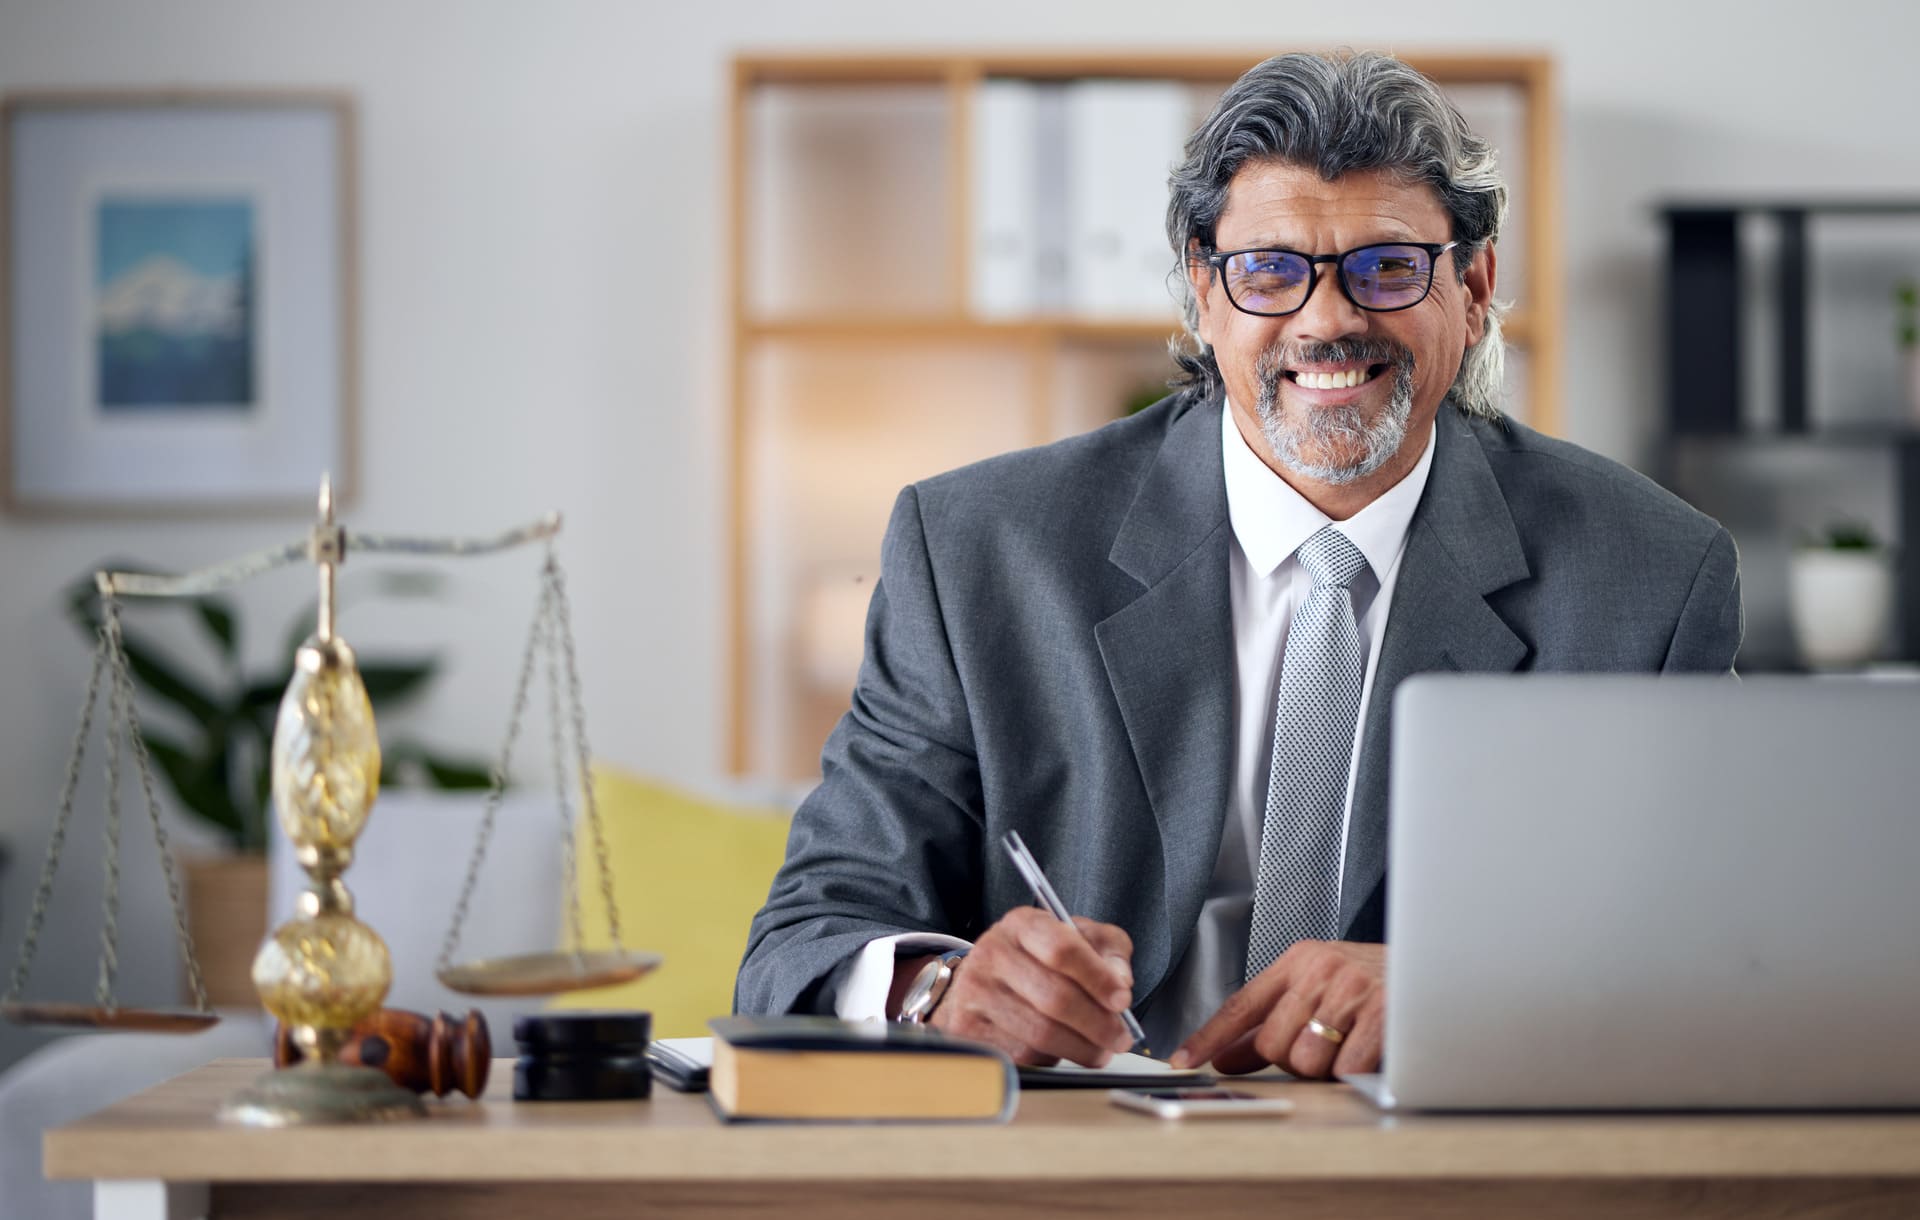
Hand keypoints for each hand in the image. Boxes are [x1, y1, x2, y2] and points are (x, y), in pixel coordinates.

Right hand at [924, 907, 1136, 1066]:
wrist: (985, 980)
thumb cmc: (1040, 959)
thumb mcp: (1080, 939)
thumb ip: (1109, 951)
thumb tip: (1120, 982)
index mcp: (1022, 924)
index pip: (1062, 949)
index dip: (1098, 978)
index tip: (1123, 1000)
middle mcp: (992, 953)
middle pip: (1055, 997)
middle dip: (1097, 1024)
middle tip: (1120, 1038)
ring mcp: (975, 992)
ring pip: (1040, 1032)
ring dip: (1081, 1048)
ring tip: (1101, 1050)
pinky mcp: (967, 1028)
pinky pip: (1021, 1054)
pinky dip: (1052, 1058)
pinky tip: (1064, 1051)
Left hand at [1171, 940, 1384, 1078]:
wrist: (1438, 965)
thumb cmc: (1375, 981)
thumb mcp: (1319, 989)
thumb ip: (1270, 1023)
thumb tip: (1227, 1056)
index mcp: (1299, 961)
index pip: (1240, 1004)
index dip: (1209, 1037)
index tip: (1183, 1060)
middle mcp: (1321, 970)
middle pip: (1272, 1043)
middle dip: (1292, 1058)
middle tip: (1323, 1043)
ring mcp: (1352, 990)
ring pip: (1306, 1060)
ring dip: (1326, 1066)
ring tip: (1350, 1043)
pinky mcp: (1382, 1015)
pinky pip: (1346, 1068)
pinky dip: (1355, 1071)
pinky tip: (1369, 1050)